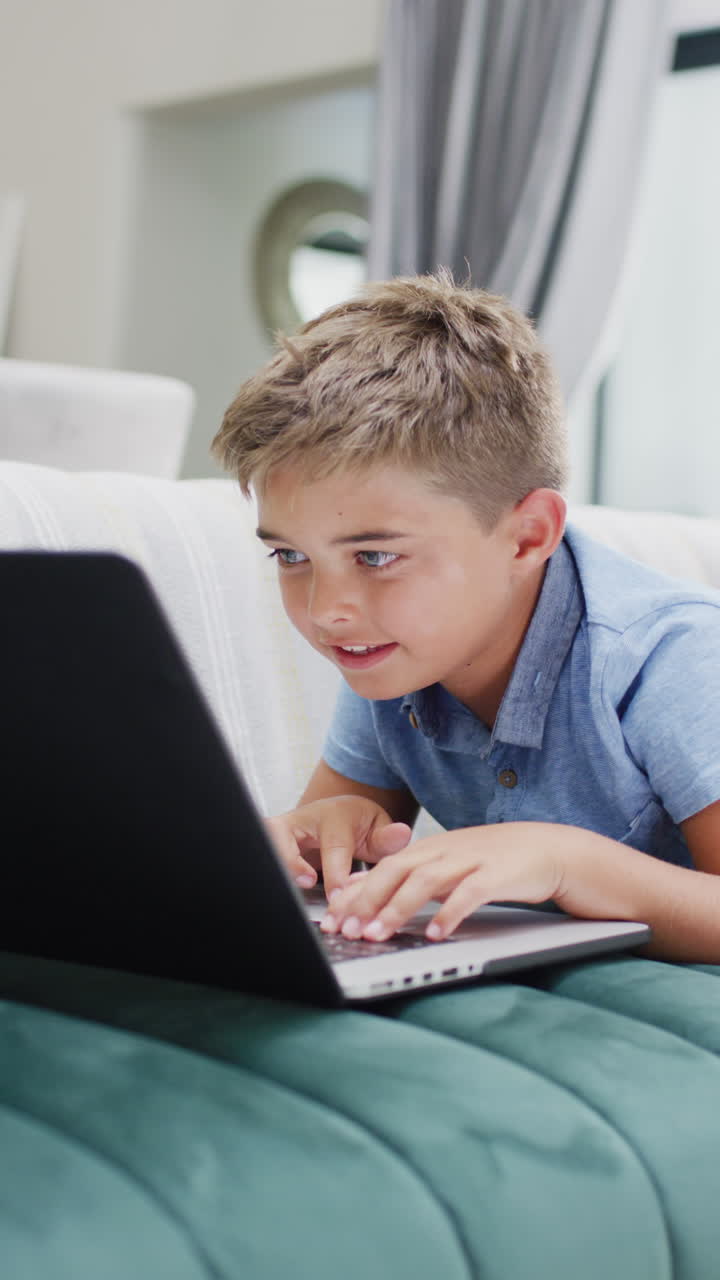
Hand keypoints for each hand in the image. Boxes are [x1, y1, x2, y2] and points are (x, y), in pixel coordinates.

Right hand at [265, 795, 412, 898]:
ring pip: (266, 843)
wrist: (337, 812)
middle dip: (288, 860)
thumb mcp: (378, 825)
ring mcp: (281, 832)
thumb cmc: (356, 822)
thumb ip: (387, 837)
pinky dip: (275, 873)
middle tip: (304, 883)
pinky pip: (266, 858)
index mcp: (332, 816)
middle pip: (280, 834)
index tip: (339, 897)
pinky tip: (286, 895)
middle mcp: (301, 820)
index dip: (335, 875)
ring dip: (277, 867)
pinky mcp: (271, 845)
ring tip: (290, 891)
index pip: (332, 847)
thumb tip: (401, 834)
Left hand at [320, 823, 568, 941]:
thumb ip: (407, 878)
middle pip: (396, 871)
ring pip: (425, 881)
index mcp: (428, 849)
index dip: (354, 893)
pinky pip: (469, 893)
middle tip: (346, 930)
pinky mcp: (496, 874)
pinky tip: (434, 933)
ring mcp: (470, 860)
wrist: (546, 848)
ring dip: (397, 909)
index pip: (381, 868)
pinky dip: (448, 913)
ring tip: (378, 934)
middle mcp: (444, 850)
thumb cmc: (492, 861)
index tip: (331, 920)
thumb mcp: (445, 865)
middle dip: (367, 901)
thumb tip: (360, 893)